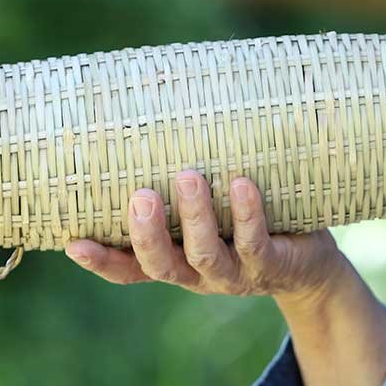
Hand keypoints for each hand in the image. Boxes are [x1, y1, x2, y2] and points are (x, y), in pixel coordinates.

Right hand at [64, 169, 349, 305]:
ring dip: (195, 216)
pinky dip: (246, 214)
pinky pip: (255, 243)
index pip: (130, 269)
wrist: (311, 263)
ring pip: (205, 254)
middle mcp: (198, 273)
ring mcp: (234, 274)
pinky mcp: (271, 266)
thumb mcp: (212, 207)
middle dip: (147, 233)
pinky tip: (241, 185)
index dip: (102, 261)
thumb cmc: (249, 221)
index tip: (73, 242)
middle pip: (161, 265)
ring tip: (189, 176)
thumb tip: (159, 110)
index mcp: (176, 260)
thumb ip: (181, 182)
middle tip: (141, 196)